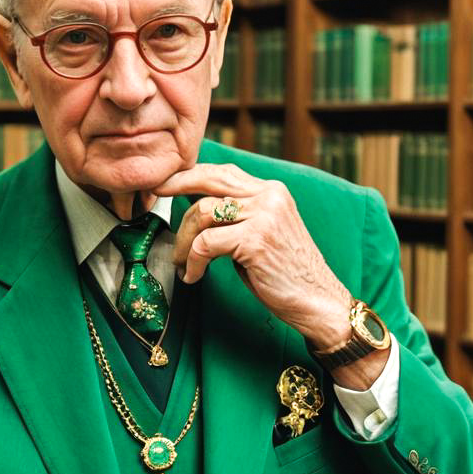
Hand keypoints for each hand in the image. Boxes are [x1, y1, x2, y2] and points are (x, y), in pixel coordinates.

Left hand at [156, 163, 389, 389]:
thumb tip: (198, 212)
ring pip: (202, 213)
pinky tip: (194, 276)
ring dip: (184, 240)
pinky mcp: (255, 240)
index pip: (223, 172)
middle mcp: (269, 196)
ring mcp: (263, 216)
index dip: (191, 176)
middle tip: (153, 195)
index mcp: (272, 191)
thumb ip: (238, 216)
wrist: (318, 301)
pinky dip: (193, 262)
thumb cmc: (287, 274)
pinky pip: (206, 244)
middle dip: (175, 185)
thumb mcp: (264, 233)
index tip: (167, 184)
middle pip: (209, 179)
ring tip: (183, 261)